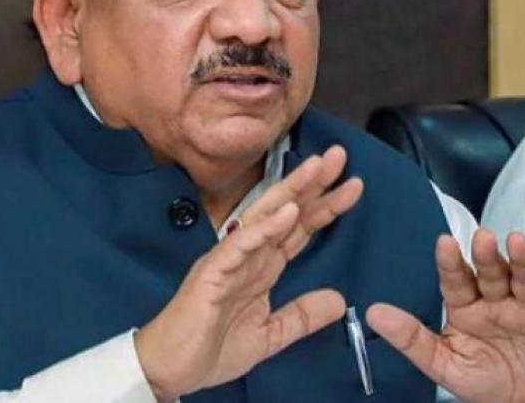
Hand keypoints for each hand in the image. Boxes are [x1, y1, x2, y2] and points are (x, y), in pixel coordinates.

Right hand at [135, 148, 363, 400]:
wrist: (171, 368)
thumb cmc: (210, 347)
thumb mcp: (270, 335)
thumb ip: (301, 316)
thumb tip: (339, 301)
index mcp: (261, 267)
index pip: (298, 230)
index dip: (324, 207)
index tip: (353, 186)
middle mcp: (247, 255)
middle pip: (285, 213)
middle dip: (312, 185)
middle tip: (340, 156)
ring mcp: (228, 259)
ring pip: (264, 217)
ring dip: (292, 192)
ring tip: (318, 168)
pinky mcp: (212, 272)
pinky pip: (240, 244)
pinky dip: (264, 227)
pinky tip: (287, 211)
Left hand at [367, 230, 524, 402]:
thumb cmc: (483, 381)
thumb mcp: (442, 363)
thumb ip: (410, 338)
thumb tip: (373, 313)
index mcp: (467, 307)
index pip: (456, 279)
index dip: (450, 262)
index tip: (443, 243)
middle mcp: (497, 301)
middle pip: (492, 273)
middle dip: (487, 255)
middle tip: (482, 238)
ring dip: (522, 260)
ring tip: (516, 241)